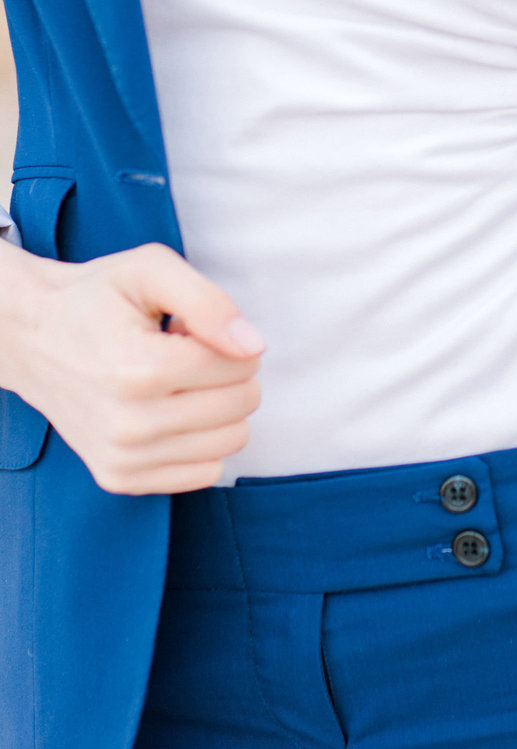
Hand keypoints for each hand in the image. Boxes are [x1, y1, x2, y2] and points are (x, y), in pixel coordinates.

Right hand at [5, 242, 263, 494]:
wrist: (32, 337)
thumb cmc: (97, 298)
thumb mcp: (151, 270)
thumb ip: (209, 301)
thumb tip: (253, 347)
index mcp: (140, 369)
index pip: (241, 365)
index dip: (228, 338)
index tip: (186, 329)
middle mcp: (130, 424)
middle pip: (241, 403)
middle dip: (227, 371)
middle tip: (179, 353)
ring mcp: (124, 458)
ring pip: (232, 440)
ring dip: (214, 404)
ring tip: (171, 380)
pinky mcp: (121, 478)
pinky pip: (206, 471)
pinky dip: (200, 439)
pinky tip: (164, 409)